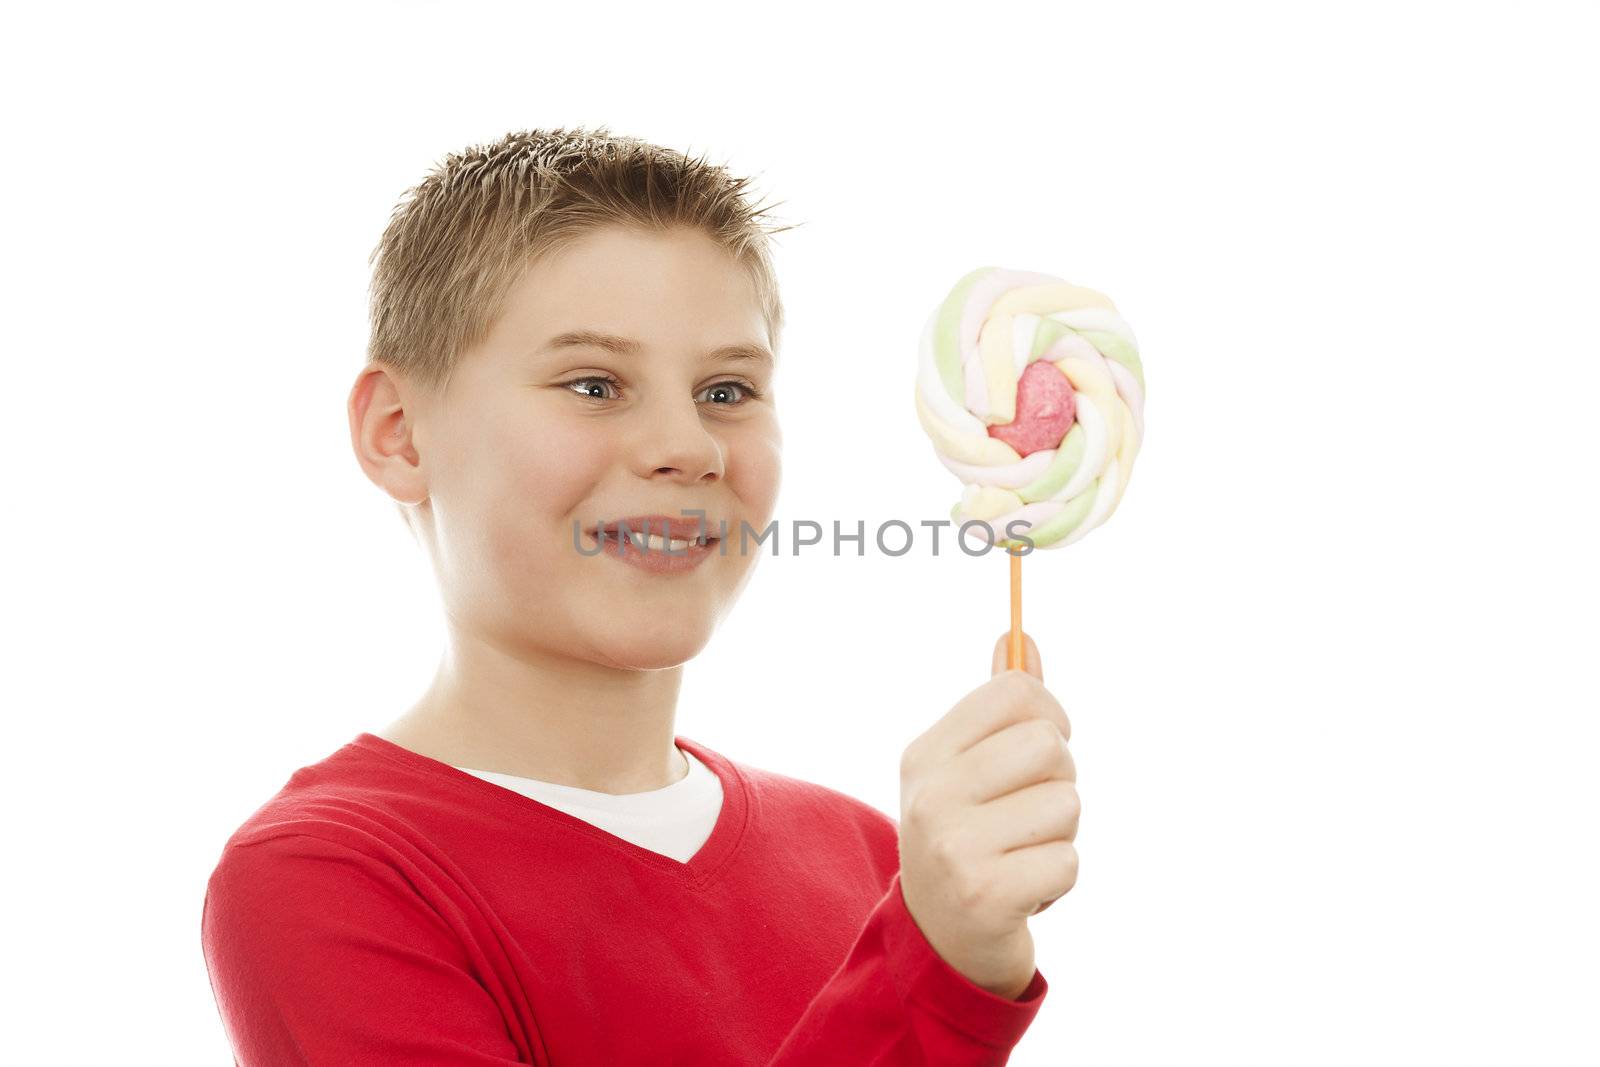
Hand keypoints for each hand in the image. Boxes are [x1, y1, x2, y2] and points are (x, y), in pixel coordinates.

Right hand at [896, 631, 1079, 998]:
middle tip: (1028, 813)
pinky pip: (1068, 861)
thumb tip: (1020, 637)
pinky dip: (1058, 879)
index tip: (1040, 747)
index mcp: (927, 754)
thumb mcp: (966, 769)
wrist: (941, 941)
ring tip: (1021, 854)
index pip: (1014, 691)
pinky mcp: (987, 896)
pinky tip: (1023, 890)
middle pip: (1049, 743)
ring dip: (1060, 835)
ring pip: (1067, 803)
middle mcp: (932, 794)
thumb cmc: (967, 838)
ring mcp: (954, 846)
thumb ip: (996, 708)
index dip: (1048, 712)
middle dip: (1058, 779)